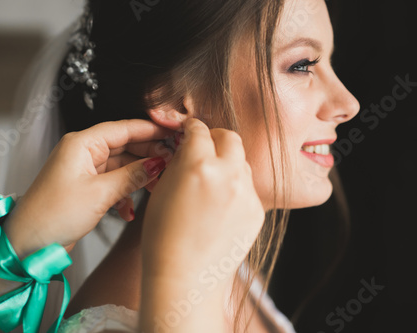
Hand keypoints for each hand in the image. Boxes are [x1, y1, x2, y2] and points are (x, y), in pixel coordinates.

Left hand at [3, 119, 175, 257]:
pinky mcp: (86, 188)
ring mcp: (84, 170)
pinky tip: (130, 208)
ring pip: (121, 165)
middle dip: (148, 156)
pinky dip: (125, 192)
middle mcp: (83, 152)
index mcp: (81, 144)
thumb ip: (132, 176)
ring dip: (139, 177)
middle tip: (170, 164)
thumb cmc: (52, 216)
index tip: (173, 134)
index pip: (123, 128)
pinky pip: (113, 182)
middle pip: (125, 145)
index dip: (151, 131)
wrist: (28, 244)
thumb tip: (157, 163)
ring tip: (156, 186)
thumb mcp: (100, 194)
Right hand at [141, 117, 264, 281]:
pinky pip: (248, 188)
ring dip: (228, 162)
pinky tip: (220, 205)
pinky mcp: (257, 212)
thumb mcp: (161, 191)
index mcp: (198, 165)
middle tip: (205, 148)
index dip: (191, 128)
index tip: (190, 130)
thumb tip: (188, 146)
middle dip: (216, 138)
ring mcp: (246, 194)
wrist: (184, 278)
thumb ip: (178, 162)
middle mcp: (228, 175)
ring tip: (211, 181)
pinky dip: (236, 188)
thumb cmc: (163, 238)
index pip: (200, 129)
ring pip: (242, 162)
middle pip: (229, 138)